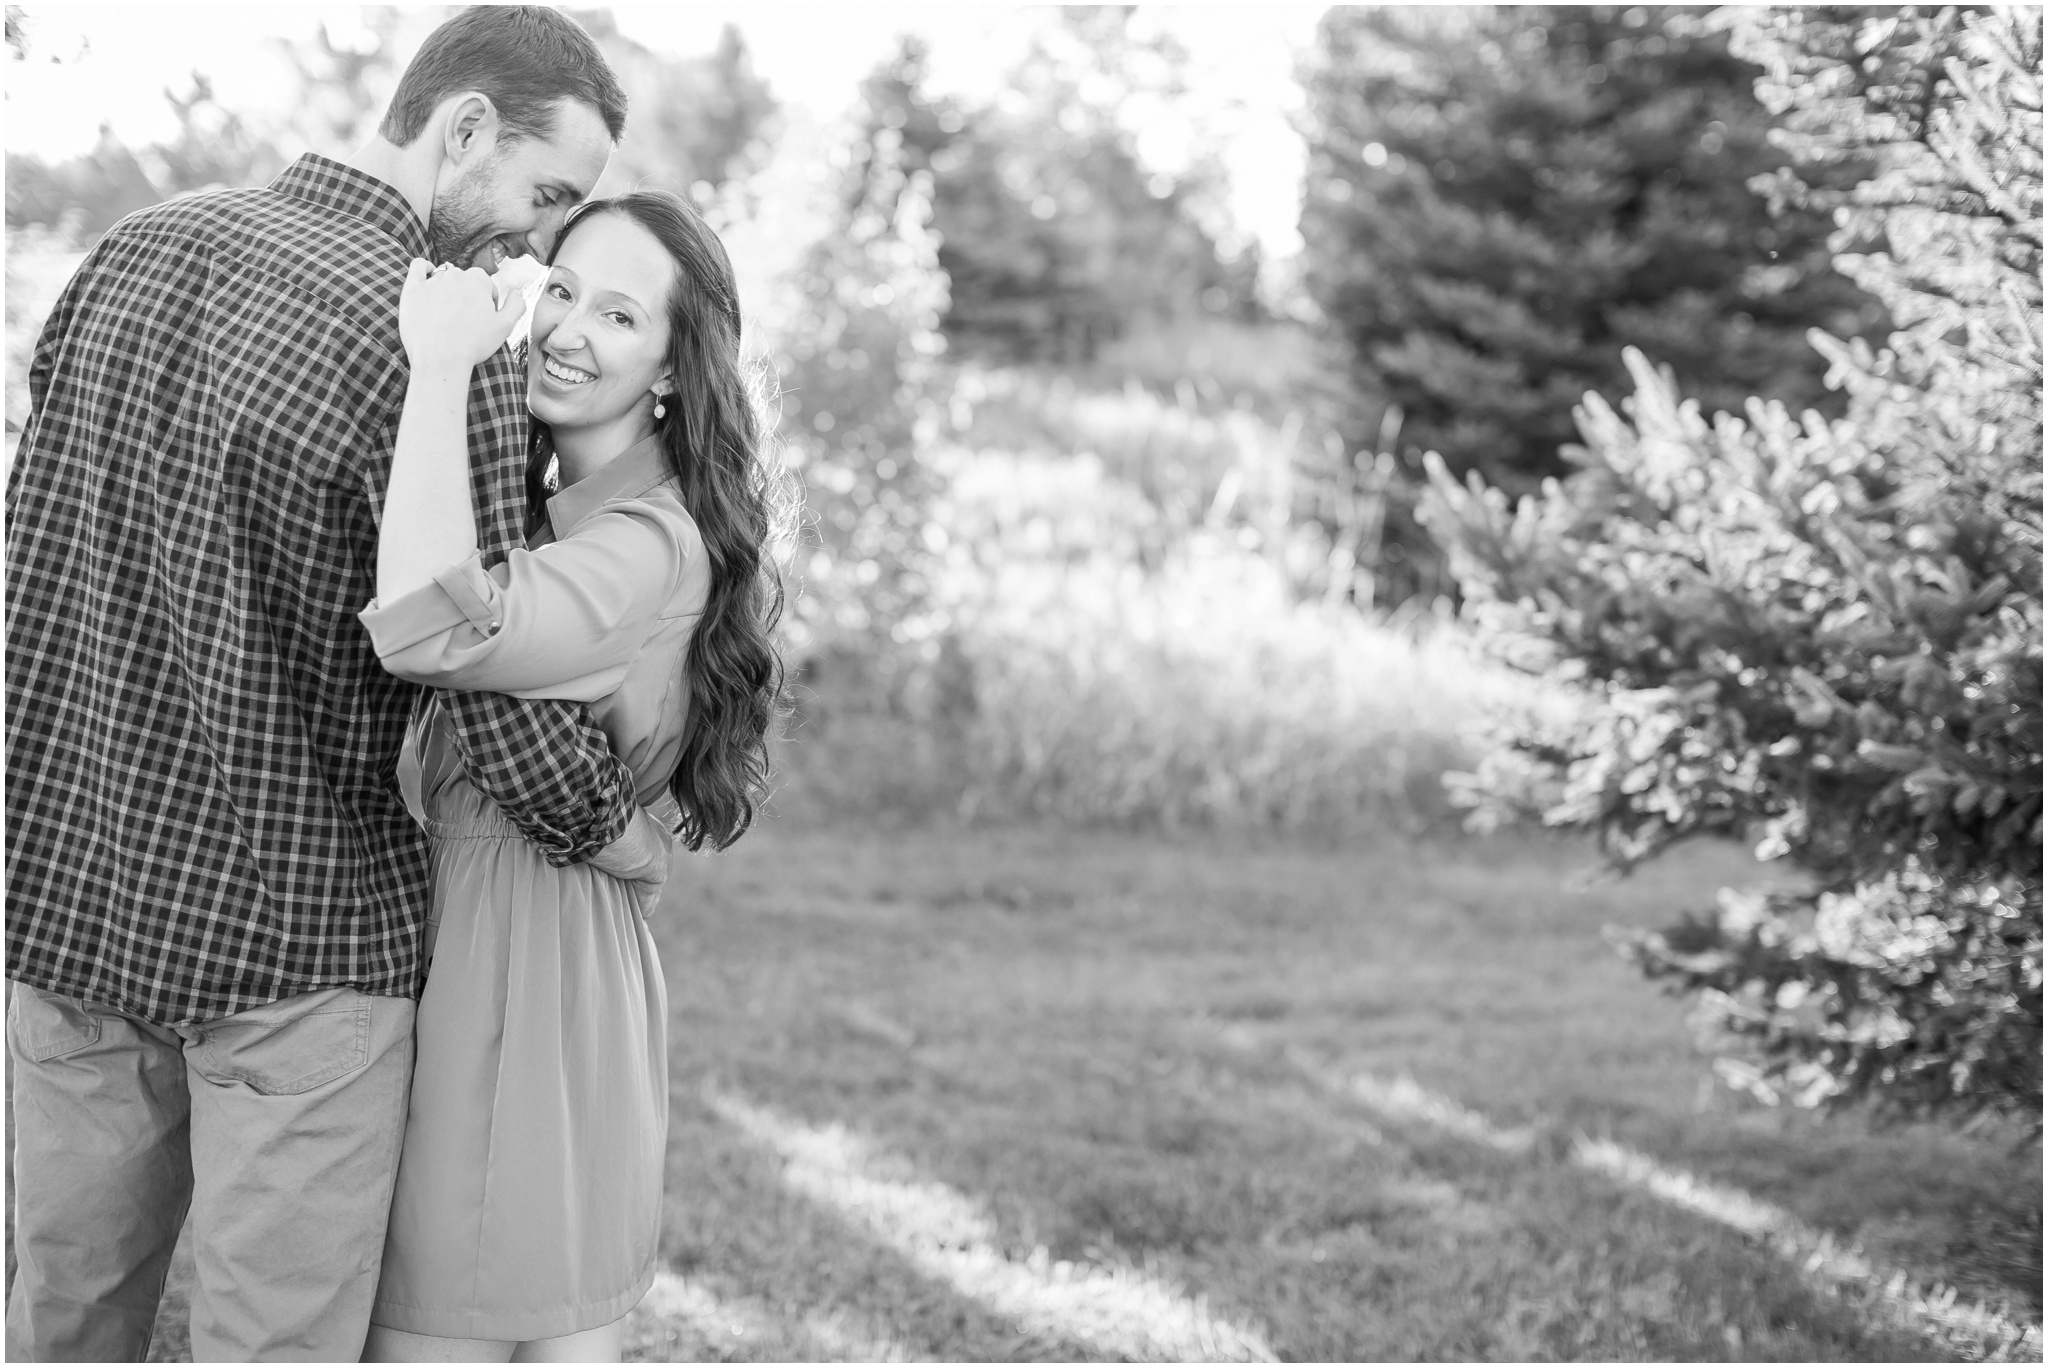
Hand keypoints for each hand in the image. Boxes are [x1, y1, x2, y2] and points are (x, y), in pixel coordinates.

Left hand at [399, 258, 524, 376]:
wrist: (440, 359)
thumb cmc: (473, 345)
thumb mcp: (506, 327)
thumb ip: (517, 305)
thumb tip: (517, 292)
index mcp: (479, 279)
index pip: (487, 287)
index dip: (488, 305)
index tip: (482, 321)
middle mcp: (455, 275)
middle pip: (465, 282)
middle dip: (467, 297)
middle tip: (465, 322)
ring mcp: (432, 281)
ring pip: (444, 279)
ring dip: (447, 292)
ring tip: (446, 316)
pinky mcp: (413, 289)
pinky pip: (419, 267)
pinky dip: (425, 268)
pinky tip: (428, 276)